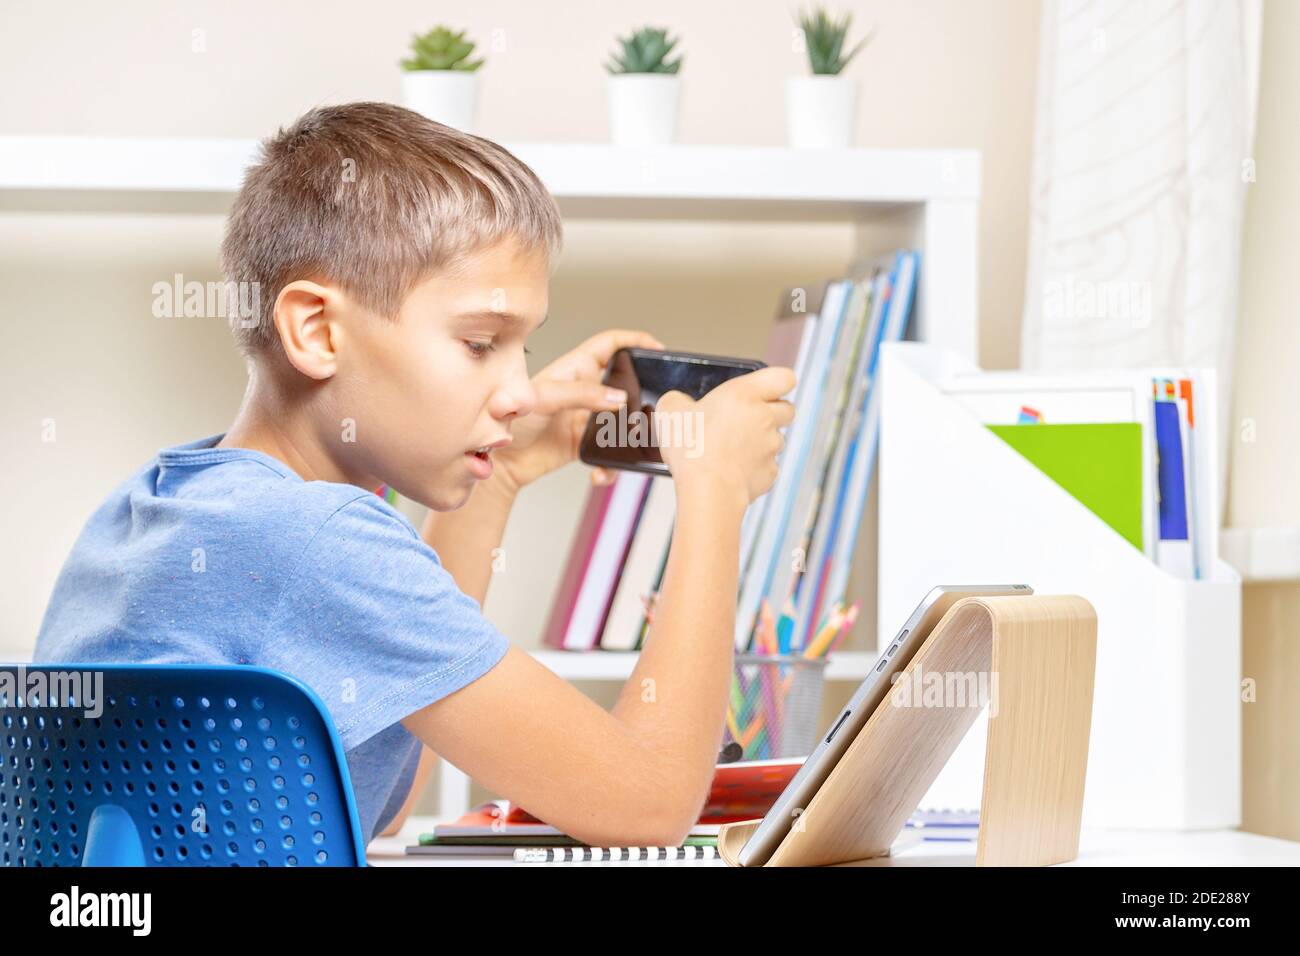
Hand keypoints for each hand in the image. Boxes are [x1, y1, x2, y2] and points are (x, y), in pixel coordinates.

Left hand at [493, 328, 664, 494]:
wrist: (500, 464)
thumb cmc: (511, 422)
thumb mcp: (543, 398)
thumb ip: (581, 394)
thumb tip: (618, 398)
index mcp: (575, 369)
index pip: (611, 344)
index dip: (635, 340)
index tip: (657, 349)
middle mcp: (584, 391)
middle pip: (624, 383)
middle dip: (641, 393)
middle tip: (655, 405)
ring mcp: (586, 418)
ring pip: (621, 422)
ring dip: (628, 437)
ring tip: (630, 446)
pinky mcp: (584, 444)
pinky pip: (608, 453)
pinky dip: (609, 466)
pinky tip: (599, 473)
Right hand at [657, 366, 796, 508]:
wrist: (708, 490)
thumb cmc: (692, 448)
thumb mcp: (671, 411)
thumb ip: (678, 400)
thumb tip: (678, 402)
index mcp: (745, 394)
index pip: (784, 377)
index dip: (777, 382)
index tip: (764, 389)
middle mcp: (765, 417)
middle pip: (787, 408)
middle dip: (772, 412)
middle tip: (747, 420)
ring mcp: (771, 446)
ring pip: (777, 439)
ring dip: (762, 441)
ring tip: (733, 449)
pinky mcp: (770, 472)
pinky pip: (768, 466)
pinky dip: (755, 467)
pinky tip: (733, 471)